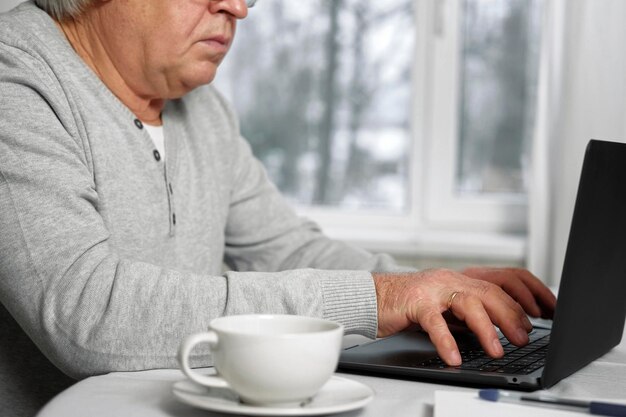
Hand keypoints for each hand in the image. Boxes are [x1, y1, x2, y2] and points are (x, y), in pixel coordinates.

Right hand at [372, 268, 554, 365]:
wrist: (373, 296)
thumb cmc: (411, 304)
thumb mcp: (448, 305)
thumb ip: (471, 311)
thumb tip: (504, 329)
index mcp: (463, 279)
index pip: (505, 279)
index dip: (529, 293)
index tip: (547, 311)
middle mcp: (452, 280)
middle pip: (491, 291)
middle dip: (512, 315)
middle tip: (524, 337)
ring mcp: (434, 289)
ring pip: (469, 302)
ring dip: (487, 328)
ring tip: (497, 350)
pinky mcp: (415, 302)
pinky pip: (435, 323)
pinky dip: (446, 341)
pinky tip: (454, 358)